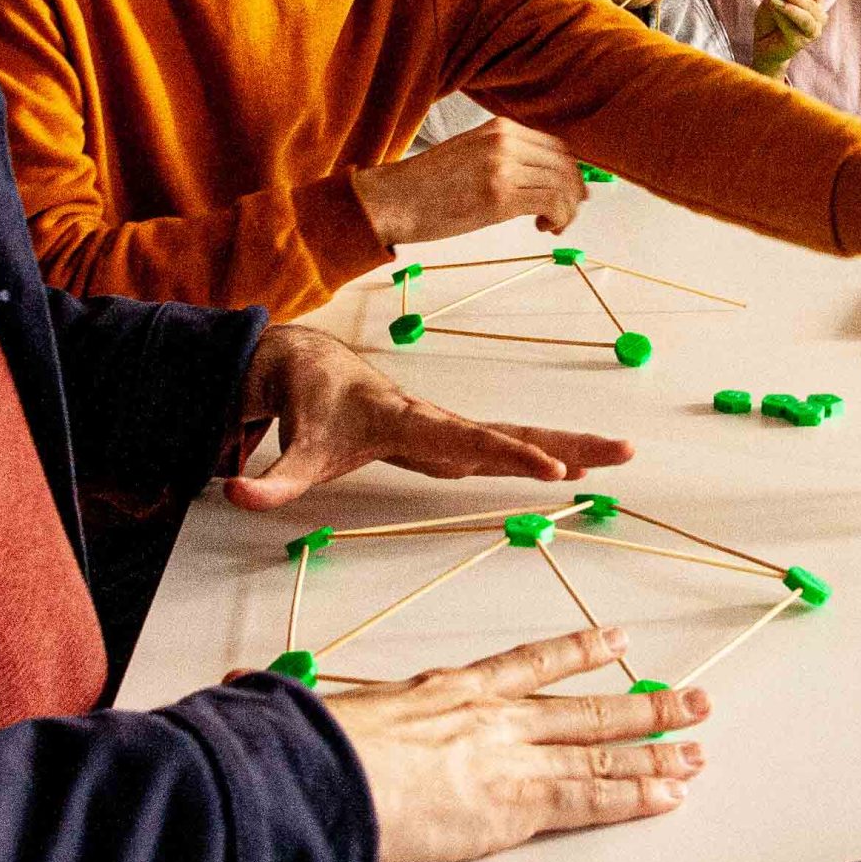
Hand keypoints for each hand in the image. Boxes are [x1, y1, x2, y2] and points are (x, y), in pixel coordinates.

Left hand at [226, 326, 632, 508]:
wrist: (313, 369)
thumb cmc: (311, 405)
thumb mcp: (292, 446)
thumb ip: (272, 476)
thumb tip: (236, 492)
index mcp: (410, 420)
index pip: (468, 440)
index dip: (510, 454)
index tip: (552, 468)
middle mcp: (442, 422)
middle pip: (514, 430)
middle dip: (569, 441)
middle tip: (623, 451)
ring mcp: (453, 430)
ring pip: (521, 433)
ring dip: (574, 444)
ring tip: (624, 454)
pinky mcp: (455, 439)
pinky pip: (510, 443)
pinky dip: (551, 450)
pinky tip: (581, 466)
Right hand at [324, 628, 708, 861]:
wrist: (332, 775)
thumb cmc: (330, 746)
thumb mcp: (351, 713)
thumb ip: (372, 716)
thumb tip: (337, 717)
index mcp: (458, 689)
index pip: (533, 663)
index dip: (580, 651)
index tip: (615, 639)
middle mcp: (498, 718)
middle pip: (589, 710)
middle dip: (645, 705)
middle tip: (690, 701)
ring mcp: (515, 759)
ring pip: (603, 753)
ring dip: (656, 751)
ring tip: (696, 749)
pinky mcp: (519, 804)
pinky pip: (592, 800)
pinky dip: (634, 797)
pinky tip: (667, 793)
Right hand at [356, 117, 584, 248]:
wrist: (393, 199)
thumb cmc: (426, 184)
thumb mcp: (470, 153)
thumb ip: (505, 156)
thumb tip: (538, 177)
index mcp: (499, 128)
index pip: (556, 146)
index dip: (569, 172)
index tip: (567, 192)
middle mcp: (505, 142)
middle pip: (564, 165)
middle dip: (573, 192)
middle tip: (565, 213)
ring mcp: (503, 167)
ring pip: (562, 185)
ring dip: (566, 210)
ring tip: (551, 224)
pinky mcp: (500, 196)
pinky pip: (551, 203)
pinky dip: (558, 218)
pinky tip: (542, 227)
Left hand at [750, 0, 825, 75]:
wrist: (763, 43)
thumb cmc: (771, 19)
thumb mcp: (772, 0)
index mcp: (812, 2)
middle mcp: (817, 16)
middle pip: (814, 3)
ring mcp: (812, 31)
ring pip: (807, 18)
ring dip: (792, 9)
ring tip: (775, 1)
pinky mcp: (802, 42)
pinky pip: (794, 29)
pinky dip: (783, 19)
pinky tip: (774, 12)